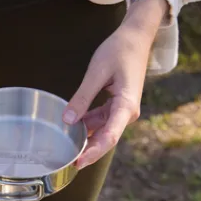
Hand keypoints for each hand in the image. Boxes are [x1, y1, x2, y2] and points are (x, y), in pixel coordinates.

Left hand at [63, 0, 167, 168]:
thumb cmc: (119, 50)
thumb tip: (68, 120)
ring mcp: (122, 111)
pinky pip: (101, 121)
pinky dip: (87, 125)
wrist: (136, 37)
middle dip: (87, 152)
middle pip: (105, 139)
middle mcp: (127, 112)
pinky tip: (72, 128)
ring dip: (85, 139)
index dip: (92, 153)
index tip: (78, 163)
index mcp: (126, 106)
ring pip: (102, 132)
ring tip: (65, 148)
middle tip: (66, 162)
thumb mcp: (97, 72)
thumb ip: (82, 97)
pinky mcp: (117, 106)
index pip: (109, 137)